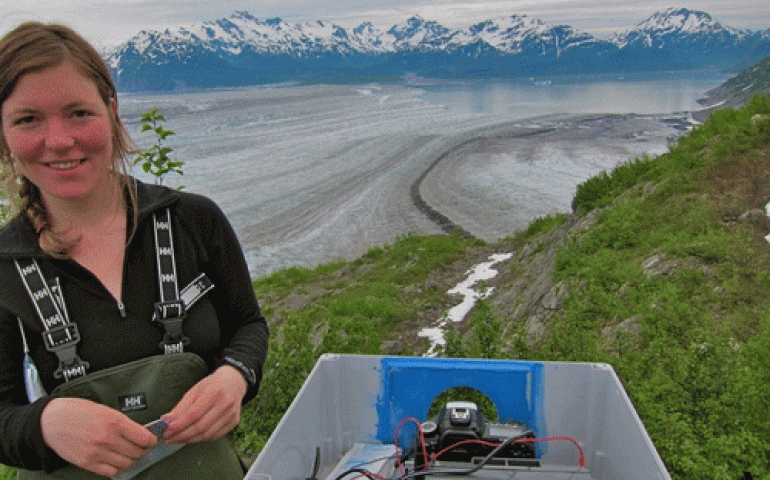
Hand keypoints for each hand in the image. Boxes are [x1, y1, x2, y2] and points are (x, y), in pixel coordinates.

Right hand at [41, 398, 157, 476]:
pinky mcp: (88, 464)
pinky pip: (111, 472)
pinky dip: (117, 468)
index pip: (144, 438)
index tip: (151, 440)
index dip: (151, 441)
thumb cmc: (79, 411)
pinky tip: (116, 461)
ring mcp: (97, 453)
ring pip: (126, 464)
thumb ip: (123, 423)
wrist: (52, 421)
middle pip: (137, 453)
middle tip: (141, 448)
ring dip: (131, 460)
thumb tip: (141, 433)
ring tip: (128, 454)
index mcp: (115, 422)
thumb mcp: (106, 410)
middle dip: (143, 451)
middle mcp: (108, 439)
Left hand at [161, 365, 246, 443]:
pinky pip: (215, 436)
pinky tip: (191, 438)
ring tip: (177, 439)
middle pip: (201, 427)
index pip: (194, 414)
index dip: (179, 425)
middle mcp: (225, 404)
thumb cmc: (212, 385)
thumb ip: (181, 407)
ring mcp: (232, 414)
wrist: (234, 382)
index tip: (166, 431)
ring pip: (207, 435)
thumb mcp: (195, 390)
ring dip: (189, 440)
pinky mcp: (234, 422)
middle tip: (168, 439)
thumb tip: (166, 420)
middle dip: (181, 435)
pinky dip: (200, 439)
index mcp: (214, 392)